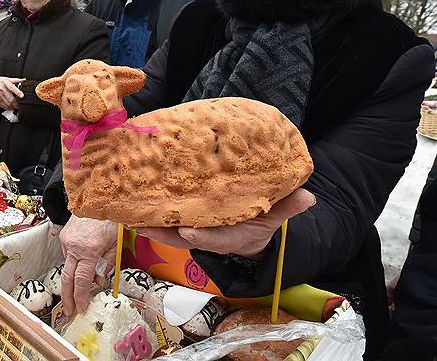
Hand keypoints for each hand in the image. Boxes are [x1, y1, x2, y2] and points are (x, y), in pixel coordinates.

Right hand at [0, 76, 24, 110]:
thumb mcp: (6, 78)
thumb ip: (15, 80)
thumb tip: (24, 80)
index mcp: (6, 83)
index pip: (12, 88)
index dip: (17, 92)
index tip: (22, 96)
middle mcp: (2, 89)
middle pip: (11, 98)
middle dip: (16, 103)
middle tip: (20, 105)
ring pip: (7, 103)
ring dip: (12, 107)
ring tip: (16, 107)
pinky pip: (3, 105)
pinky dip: (7, 108)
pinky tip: (10, 108)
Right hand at [60, 215, 117, 315]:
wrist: (97, 197)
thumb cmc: (110, 219)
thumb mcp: (115, 243)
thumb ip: (107, 263)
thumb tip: (99, 280)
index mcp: (89, 250)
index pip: (82, 281)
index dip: (81, 297)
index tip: (81, 308)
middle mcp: (74, 247)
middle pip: (66, 278)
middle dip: (67, 297)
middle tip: (68, 311)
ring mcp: (67, 241)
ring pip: (67, 266)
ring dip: (72, 278)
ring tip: (78, 289)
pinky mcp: (64, 236)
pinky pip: (67, 254)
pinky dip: (74, 262)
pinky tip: (82, 261)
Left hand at [136, 188, 315, 258]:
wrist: (246, 231)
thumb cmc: (259, 219)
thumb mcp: (275, 214)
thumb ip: (287, 206)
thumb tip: (307, 197)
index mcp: (230, 236)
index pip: (215, 239)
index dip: (202, 238)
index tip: (188, 231)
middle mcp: (207, 235)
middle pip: (182, 238)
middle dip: (162, 232)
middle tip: (143, 223)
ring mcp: (192, 231)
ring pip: (168, 231)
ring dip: (148, 224)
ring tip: (129, 215)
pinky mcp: (181, 222)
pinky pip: (162, 220)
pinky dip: (147, 216)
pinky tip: (130, 206)